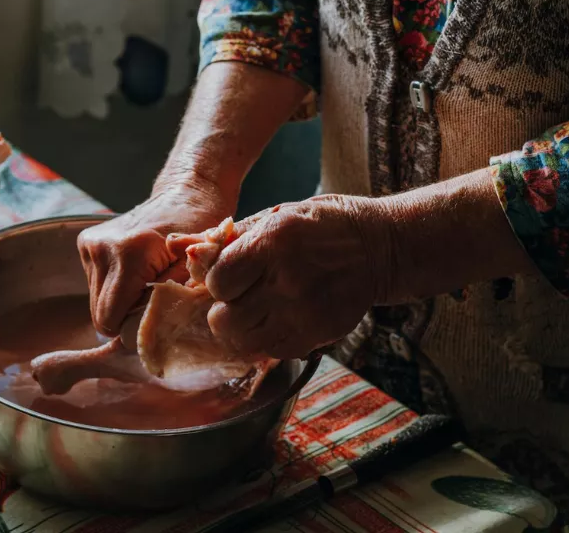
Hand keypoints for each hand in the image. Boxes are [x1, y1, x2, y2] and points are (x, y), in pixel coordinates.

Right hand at [78, 180, 232, 335]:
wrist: (187, 192)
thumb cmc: (201, 228)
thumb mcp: (199, 266)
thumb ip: (178, 296)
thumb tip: (158, 330)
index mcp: (129, 253)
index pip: (111, 319)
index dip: (133, 328)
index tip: (158, 319)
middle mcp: (101, 248)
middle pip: (100, 315)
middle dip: (127, 318)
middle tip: (156, 305)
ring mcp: (90, 244)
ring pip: (97, 303)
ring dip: (121, 303)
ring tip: (149, 285)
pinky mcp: (86, 243)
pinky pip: (97, 286)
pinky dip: (116, 289)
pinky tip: (139, 274)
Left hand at [204, 195, 389, 358]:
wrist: (378, 248)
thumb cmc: (322, 226)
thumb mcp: (278, 215)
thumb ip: (234, 236)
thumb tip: (190, 252)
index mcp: (272, 244)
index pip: (217, 283)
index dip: (217, 282)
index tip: (229, 277)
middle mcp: (286, 281)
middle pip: (225, 321)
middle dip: (223, 311)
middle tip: (237, 300)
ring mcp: (304, 313)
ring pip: (245, 343)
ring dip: (243, 331)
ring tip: (254, 314)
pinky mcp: (319, 335)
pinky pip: (274, 352)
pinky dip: (268, 341)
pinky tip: (278, 321)